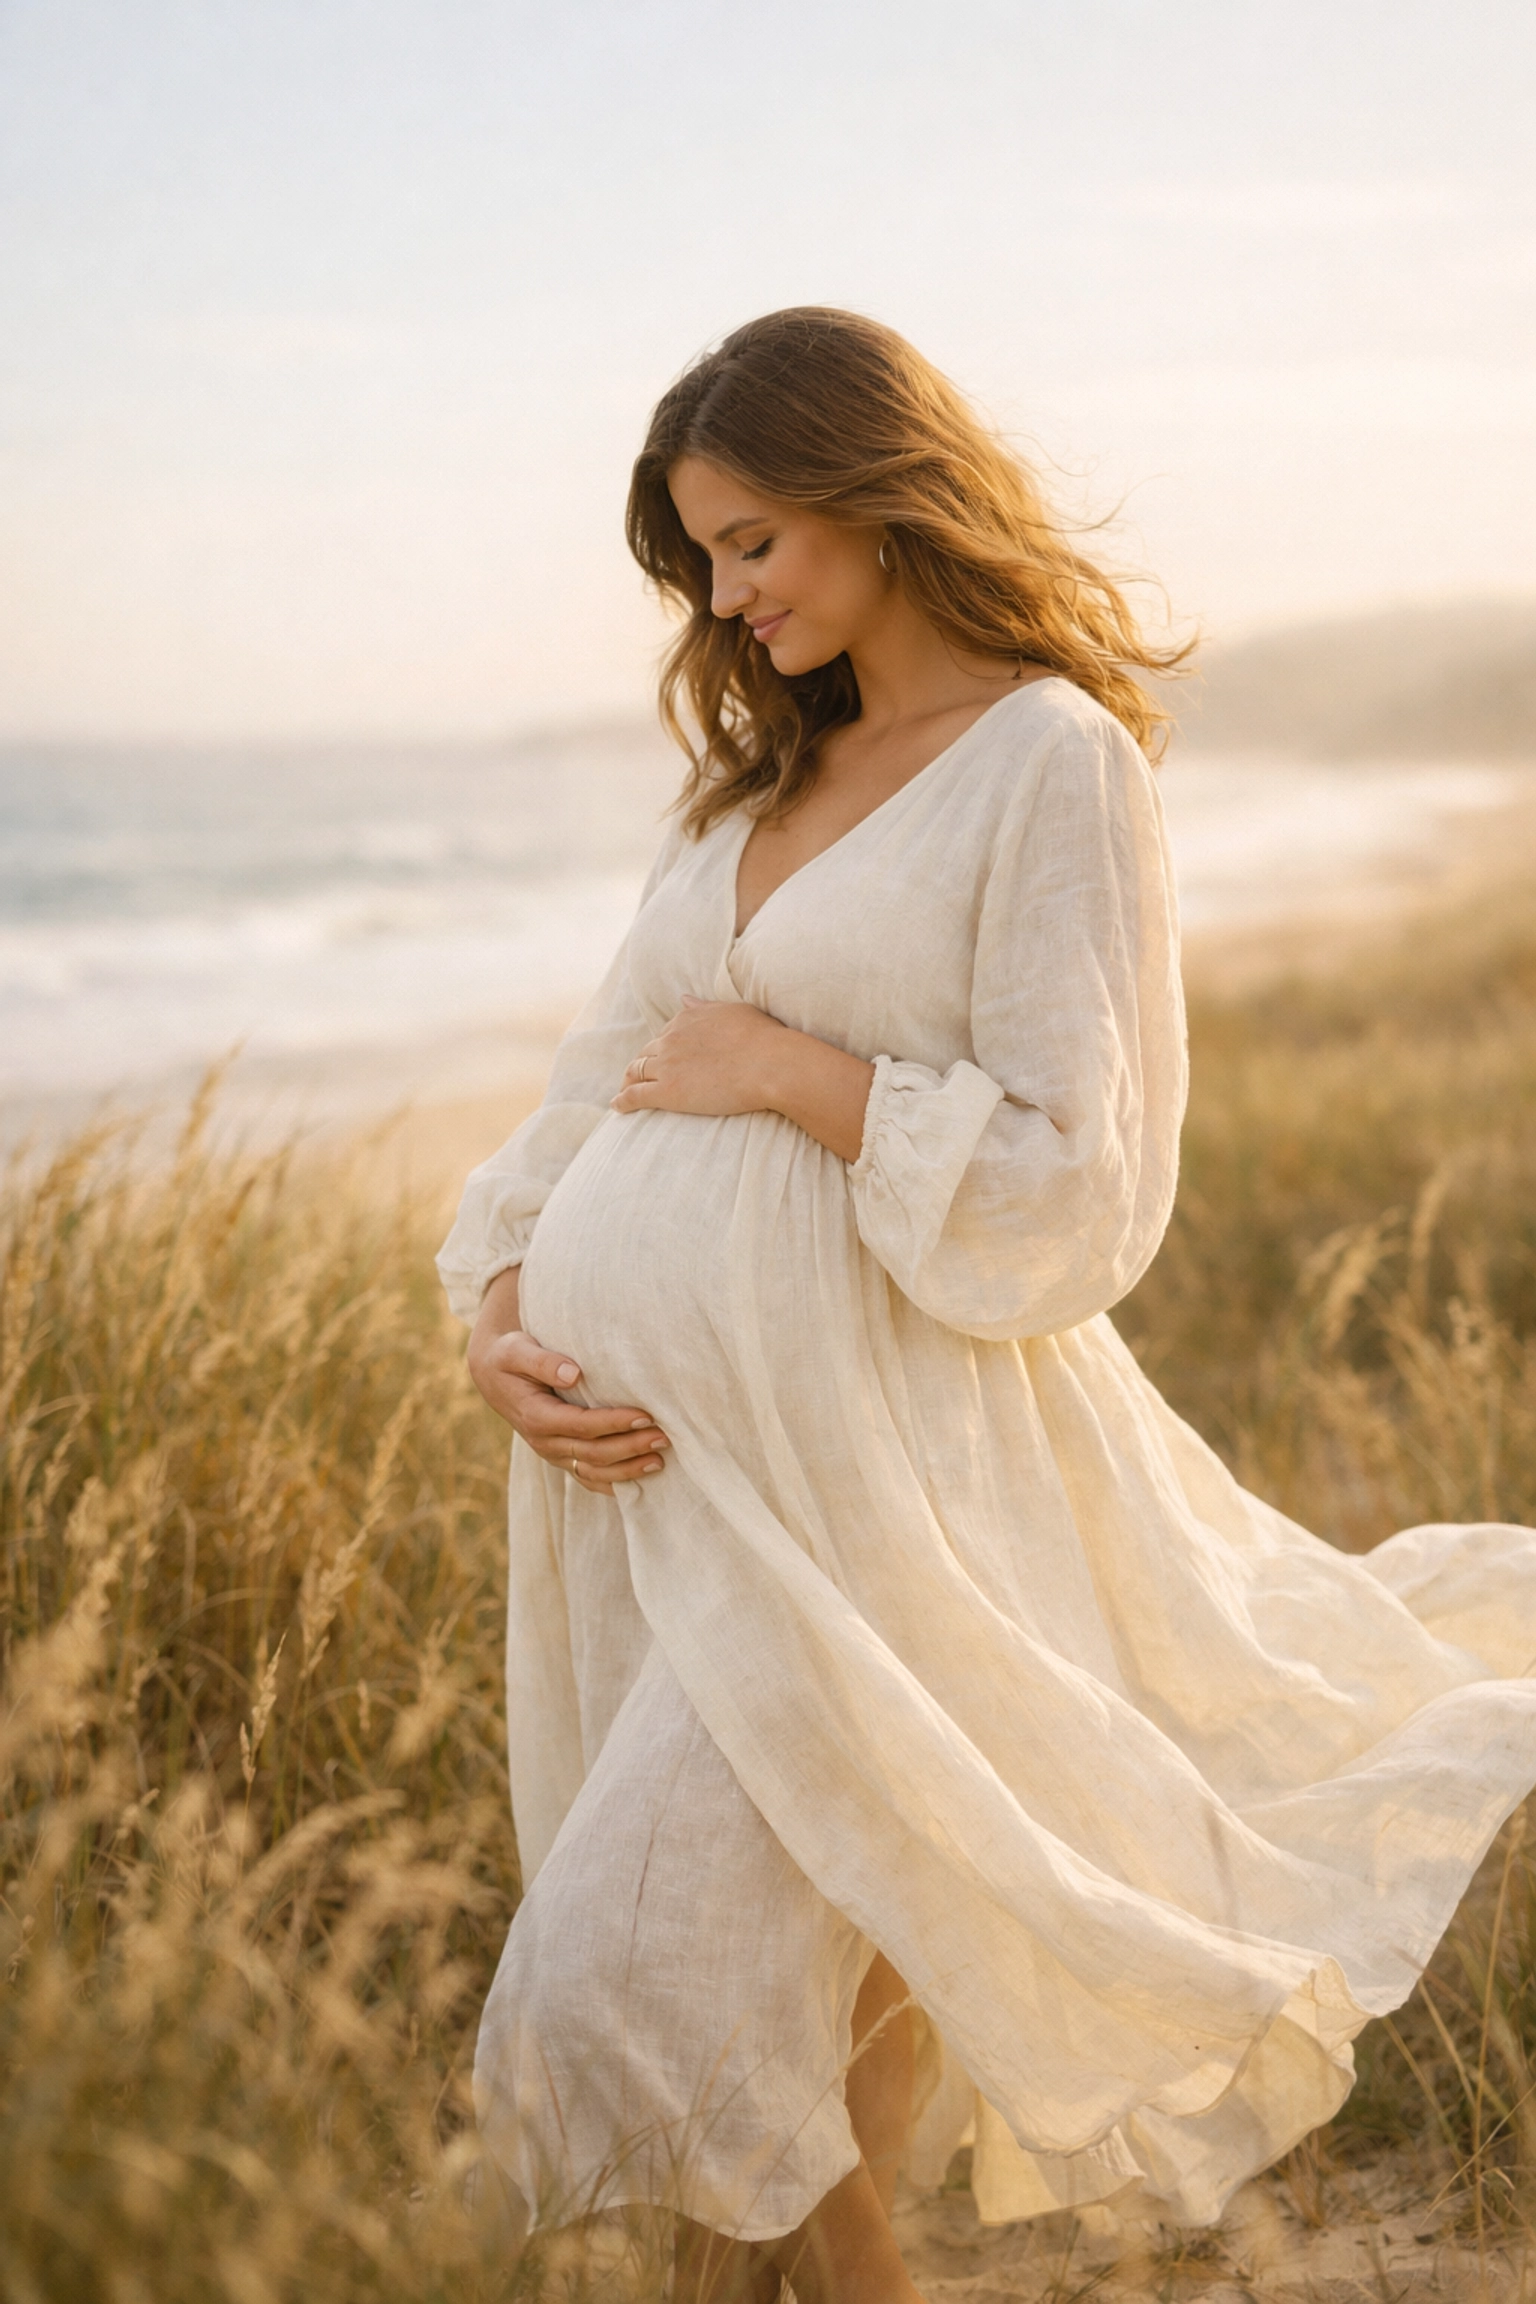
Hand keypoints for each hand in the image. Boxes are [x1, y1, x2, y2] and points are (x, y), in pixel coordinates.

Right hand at [467, 1269, 668, 1494]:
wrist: (495, 1377)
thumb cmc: (510, 1356)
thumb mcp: (517, 1350)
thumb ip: (542, 1361)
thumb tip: (572, 1374)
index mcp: (536, 1416)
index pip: (581, 1425)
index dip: (614, 1423)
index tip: (645, 1415)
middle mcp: (544, 1442)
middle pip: (593, 1453)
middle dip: (630, 1447)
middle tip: (663, 1437)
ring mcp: (554, 1454)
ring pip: (594, 1472)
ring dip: (628, 1469)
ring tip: (660, 1460)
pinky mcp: (562, 1457)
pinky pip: (589, 1478)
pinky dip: (615, 1482)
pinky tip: (642, 1478)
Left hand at [612, 997, 786, 1117]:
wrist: (770, 1064)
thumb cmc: (762, 1038)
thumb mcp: (733, 1011)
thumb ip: (705, 1007)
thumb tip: (684, 999)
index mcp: (687, 1018)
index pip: (665, 1034)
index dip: (659, 1048)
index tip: (659, 1058)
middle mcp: (672, 1038)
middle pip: (646, 1053)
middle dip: (638, 1065)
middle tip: (635, 1078)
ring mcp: (667, 1064)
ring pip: (636, 1072)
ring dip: (627, 1082)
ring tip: (623, 1092)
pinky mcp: (667, 1091)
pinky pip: (635, 1095)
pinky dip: (622, 1101)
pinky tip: (616, 1107)